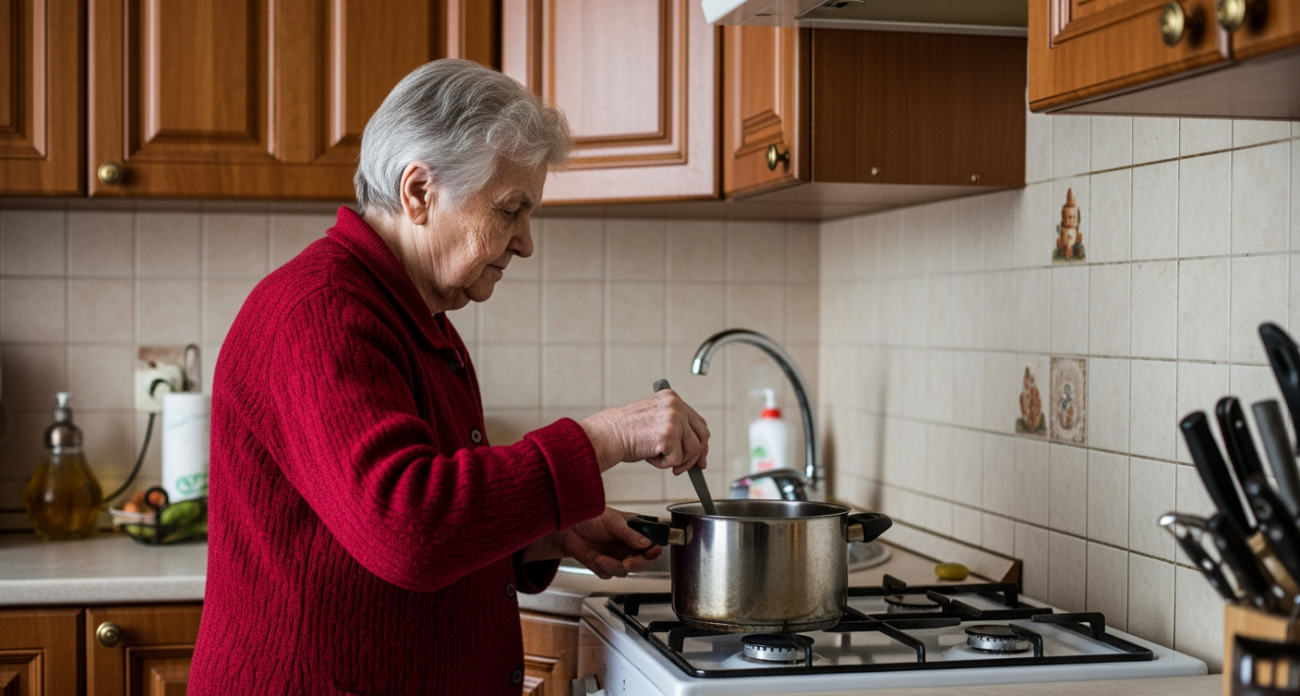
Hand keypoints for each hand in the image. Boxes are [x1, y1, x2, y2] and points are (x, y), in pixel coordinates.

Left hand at [541, 507, 662, 578]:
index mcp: (636, 531)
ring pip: (625, 571)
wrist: (567, 528)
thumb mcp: (612, 521)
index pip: (653, 544)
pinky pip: (608, 574)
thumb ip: (629, 533)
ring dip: (613, 565)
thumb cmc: (590, 517)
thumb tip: (646, 543)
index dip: (655, 551)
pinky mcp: (605, 566)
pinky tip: (592, 555)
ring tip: (599, 556)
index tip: (651, 553)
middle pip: (644, 562)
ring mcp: (618, 557)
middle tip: (627, 563)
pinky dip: (600, 566)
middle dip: (636, 564)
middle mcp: (629, 545)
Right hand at [579, 388, 709, 474]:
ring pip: (692, 450)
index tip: (700, 458)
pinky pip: (677, 459)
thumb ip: (674, 426)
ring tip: (655, 456)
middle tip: (681, 468)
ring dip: (675, 461)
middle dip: (694, 456)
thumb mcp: (653, 420)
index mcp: (671, 397)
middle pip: (701, 436)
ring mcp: (673, 419)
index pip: (698, 422)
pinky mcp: (669, 435)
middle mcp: (675, 405)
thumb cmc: (624, 432)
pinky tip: (649, 456)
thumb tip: (696, 450)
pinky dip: (663, 464)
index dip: (701, 442)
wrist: (606, 436)